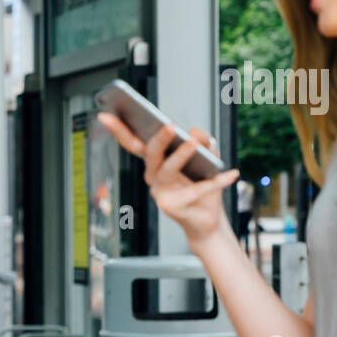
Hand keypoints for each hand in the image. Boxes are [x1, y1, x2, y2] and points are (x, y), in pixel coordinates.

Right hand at [95, 113, 239, 248]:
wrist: (207, 221)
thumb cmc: (202, 187)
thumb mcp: (207, 159)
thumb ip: (203, 141)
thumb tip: (194, 131)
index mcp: (155, 163)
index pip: (133, 143)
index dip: (118, 130)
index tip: (105, 115)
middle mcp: (153, 178)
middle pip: (150, 155)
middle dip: (158, 140)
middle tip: (169, 125)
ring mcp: (161, 193)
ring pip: (167, 171)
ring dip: (180, 156)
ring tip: (193, 144)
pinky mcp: (175, 207)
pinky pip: (197, 190)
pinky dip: (216, 182)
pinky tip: (232, 174)